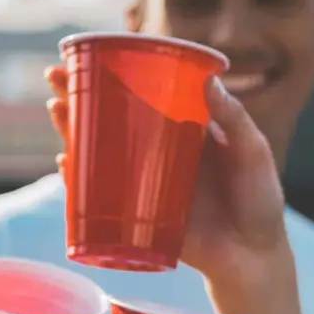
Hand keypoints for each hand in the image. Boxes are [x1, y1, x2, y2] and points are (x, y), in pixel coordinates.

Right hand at [46, 65, 286, 283]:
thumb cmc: (260, 201)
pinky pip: (100, 197)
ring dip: (70, 132)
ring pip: (98, 153)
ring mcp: (143, 184)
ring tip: (56, 111)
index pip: (140, 94)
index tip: (87, 55)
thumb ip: (235, 118)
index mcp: (181, 129)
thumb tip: (209, 80)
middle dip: (76, 97)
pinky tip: (65, 164)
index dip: (112, 74)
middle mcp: (155, 153)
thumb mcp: (254, 153)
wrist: (254, 258)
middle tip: (53, 77)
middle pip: (108, 119)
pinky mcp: (137, 216)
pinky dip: (79, 181)